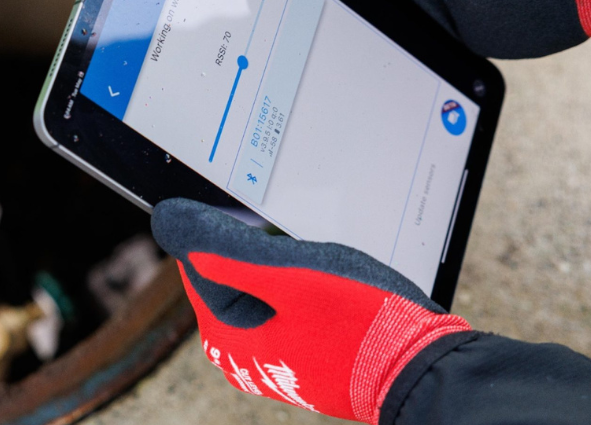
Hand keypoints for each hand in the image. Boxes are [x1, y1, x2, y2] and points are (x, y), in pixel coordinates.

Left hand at [151, 199, 471, 423]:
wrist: (423, 369)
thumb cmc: (360, 322)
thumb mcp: (288, 273)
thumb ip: (224, 247)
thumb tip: (167, 220)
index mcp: (224, 334)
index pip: (199, 256)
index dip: (231, 225)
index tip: (268, 221)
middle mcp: (241, 352)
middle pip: (233, 268)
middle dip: (264, 246)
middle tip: (308, 250)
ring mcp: (273, 353)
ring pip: (266, 280)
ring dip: (290, 262)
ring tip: (328, 272)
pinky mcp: (302, 350)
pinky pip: (289, 299)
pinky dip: (307, 281)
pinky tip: (337, 285)